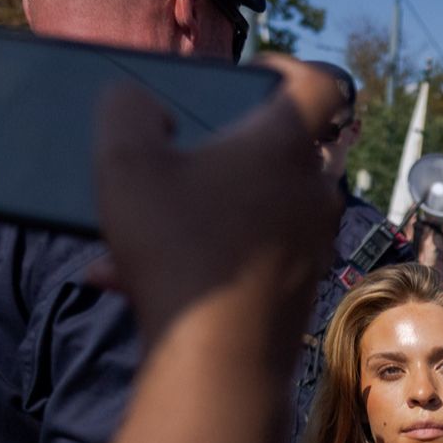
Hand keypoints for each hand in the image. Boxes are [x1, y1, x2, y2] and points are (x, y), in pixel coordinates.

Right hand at [92, 56, 341, 350]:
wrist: (216, 367)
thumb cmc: (178, 256)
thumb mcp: (124, 163)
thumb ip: (128, 111)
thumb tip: (144, 109)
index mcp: (284, 144)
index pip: (318, 85)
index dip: (284, 75)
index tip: (246, 84)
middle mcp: (311, 194)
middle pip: (281, 152)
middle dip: (228, 155)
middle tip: (181, 163)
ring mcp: (310, 249)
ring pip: (258, 214)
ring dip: (204, 218)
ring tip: (140, 241)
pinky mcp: (297, 294)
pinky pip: (252, 262)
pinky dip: (208, 265)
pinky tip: (139, 284)